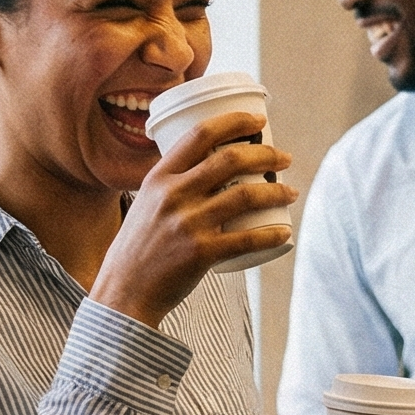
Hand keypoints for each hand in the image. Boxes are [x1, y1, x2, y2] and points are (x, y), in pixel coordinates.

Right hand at [90, 109, 297, 327]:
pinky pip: (247, 239)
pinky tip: (284, 231)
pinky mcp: (201, 253)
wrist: (123, 293)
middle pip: (230, 159)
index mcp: (159, 177)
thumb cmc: (139, 248)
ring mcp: (188, 224)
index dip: (234, 122)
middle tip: (284, 158)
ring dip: (277, 192)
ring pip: (246, 196)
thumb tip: (208, 167)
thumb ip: (172, 185)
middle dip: (266, 154)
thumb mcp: (146, 204)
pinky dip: (272, 234)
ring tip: (291, 192)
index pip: (200, 134)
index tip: (258, 122)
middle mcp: (173, 195)